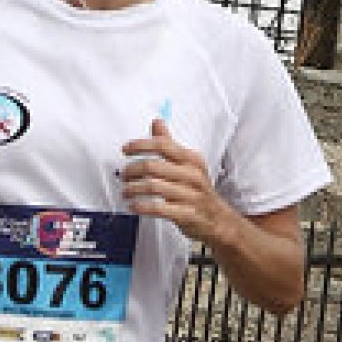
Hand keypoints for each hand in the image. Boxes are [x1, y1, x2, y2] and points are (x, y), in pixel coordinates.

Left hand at [121, 117, 231, 250]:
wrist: (218, 219)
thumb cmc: (198, 189)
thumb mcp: (188, 163)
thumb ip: (170, 143)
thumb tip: (157, 122)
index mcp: (191, 159)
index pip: (163, 145)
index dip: (141, 145)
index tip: (125, 149)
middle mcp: (192, 175)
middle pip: (153, 166)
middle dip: (133, 170)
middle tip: (123, 174)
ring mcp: (189, 195)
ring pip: (153, 187)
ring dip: (133, 188)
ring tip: (125, 191)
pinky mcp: (185, 214)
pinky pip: (158, 208)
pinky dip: (141, 206)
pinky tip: (133, 205)